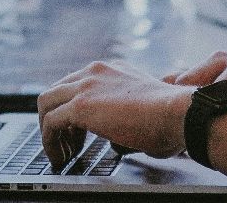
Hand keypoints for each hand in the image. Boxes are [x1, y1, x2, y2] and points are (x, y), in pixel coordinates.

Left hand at [37, 61, 193, 169]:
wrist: (179, 114)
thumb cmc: (172, 117)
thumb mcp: (145, 109)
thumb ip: (126, 118)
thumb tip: (117, 142)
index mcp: (112, 70)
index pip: (77, 84)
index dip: (71, 110)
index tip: (76, 131)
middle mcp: (95, 71)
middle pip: (57, 90)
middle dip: (56, 118)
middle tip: (66, 143)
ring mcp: (86, 85)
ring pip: (47, 103)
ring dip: (49, 130)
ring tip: (60, 153)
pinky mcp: (80, 105)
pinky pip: (50, 123)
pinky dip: (49, 142)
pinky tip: (58, 157)